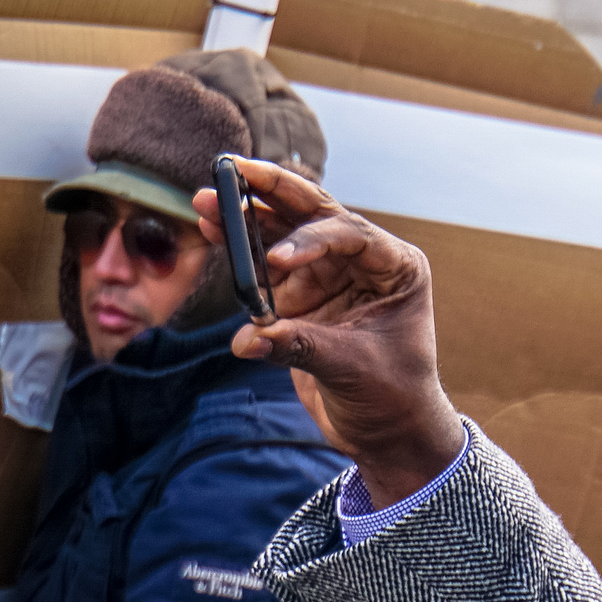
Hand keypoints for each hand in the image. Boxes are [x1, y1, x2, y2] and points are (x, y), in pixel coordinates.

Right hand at [194, 159, 464, 505]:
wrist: (388, 432)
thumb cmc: (392, 397)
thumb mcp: (351, 369)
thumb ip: (300, 346)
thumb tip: (248, 339)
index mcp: (396, 267)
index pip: (350, 234)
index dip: (310, 241)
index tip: (277, 261)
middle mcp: (363, 262)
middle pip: (315, 213)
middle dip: (272, 192)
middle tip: (232, 168)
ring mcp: (329, 275)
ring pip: (283, 233)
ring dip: (245, 218)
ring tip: (205, 200)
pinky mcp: (300, 297)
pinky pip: (264, 267)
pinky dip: (238, 252)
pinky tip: (211, 230)